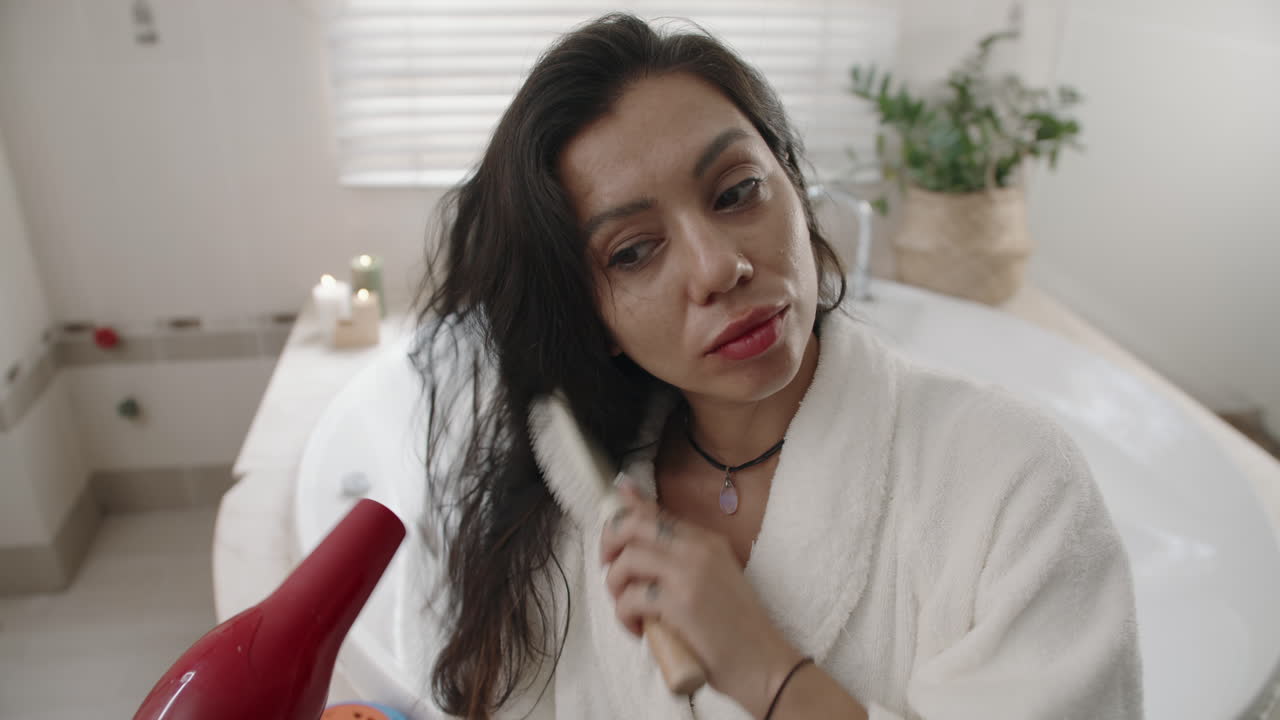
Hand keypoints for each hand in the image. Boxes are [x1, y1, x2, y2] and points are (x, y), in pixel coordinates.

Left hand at [599, 485, 802, 716]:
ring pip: (628, 559)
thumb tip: (648, 540)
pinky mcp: (681, 603)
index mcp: (708, 541)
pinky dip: (624, 615)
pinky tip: (639, 630)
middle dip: (609, 545)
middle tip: (610, 573)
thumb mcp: (713, 580)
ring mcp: (691, 573)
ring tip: (628, 610)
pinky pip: (632, 597)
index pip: (654, 512)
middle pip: (634, 524)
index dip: (622, 517)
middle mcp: (699, 548)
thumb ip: (681, 559)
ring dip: (615, 585)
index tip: (608, 532)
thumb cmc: (736, 629)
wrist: (765, 664)